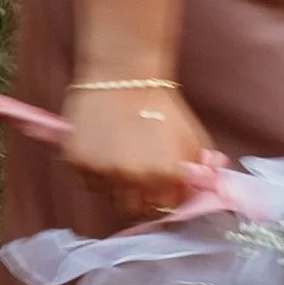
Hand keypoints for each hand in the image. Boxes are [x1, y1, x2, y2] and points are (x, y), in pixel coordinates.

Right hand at [63, 78, 208, 223]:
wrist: (123, 73)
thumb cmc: (161, 105)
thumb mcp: (193, 140)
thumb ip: (201, 174)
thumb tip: (206, 195)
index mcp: (164, 177)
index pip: (162, 211)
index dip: (161, 199)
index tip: (158, 188)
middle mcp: (133, 179)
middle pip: (131, 209)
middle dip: (136, 196)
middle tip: (136, 176)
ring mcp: (102, 170)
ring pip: (106, 195)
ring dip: (112, 184)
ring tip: (117, 159)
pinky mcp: (77, 159)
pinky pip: (85, 179)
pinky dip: (92, 171)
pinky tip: (100, 150)